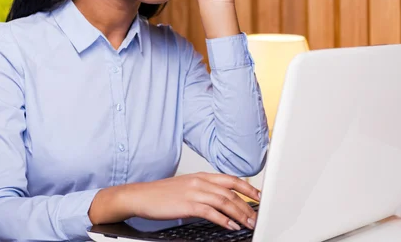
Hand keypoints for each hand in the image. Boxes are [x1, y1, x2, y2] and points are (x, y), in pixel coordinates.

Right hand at [128, 172, 259, 230]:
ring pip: (224, 202)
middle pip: (231, 191)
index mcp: (201, 176)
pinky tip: (230, 226)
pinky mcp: (187, 204)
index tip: (259, 196)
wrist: (141, 196)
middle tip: (257, 216)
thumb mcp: (186, 186)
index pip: (231, 179)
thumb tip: (220, 201)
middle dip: (247, 205)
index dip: (247, 187)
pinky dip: (223, 219)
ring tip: (248, 224)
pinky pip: (210, 212)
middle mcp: (200, 182)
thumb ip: (204, 190)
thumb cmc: (161, 194)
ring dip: (239, 214)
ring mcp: (194, 192)